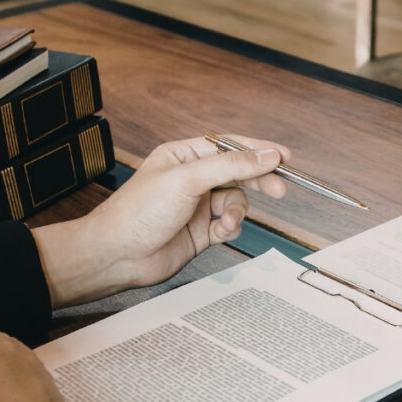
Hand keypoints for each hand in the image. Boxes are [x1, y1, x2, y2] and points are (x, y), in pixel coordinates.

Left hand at [33, 135, 289, 306]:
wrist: (119, 255)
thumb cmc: (137, 212)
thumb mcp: (187, 180)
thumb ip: (230, 166)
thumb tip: (265, 155)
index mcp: (183, 157)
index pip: (229, 146)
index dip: (257, 150)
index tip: (282, 156)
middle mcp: (192, 179)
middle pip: (237, 173)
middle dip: (257, 180)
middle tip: (278, 188)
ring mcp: (198, 206)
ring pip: (236, 202)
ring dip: (236, 212)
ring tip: (227, 222)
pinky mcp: (201, 231)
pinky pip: (229, 224)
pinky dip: (230, 228)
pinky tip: (219, 232)